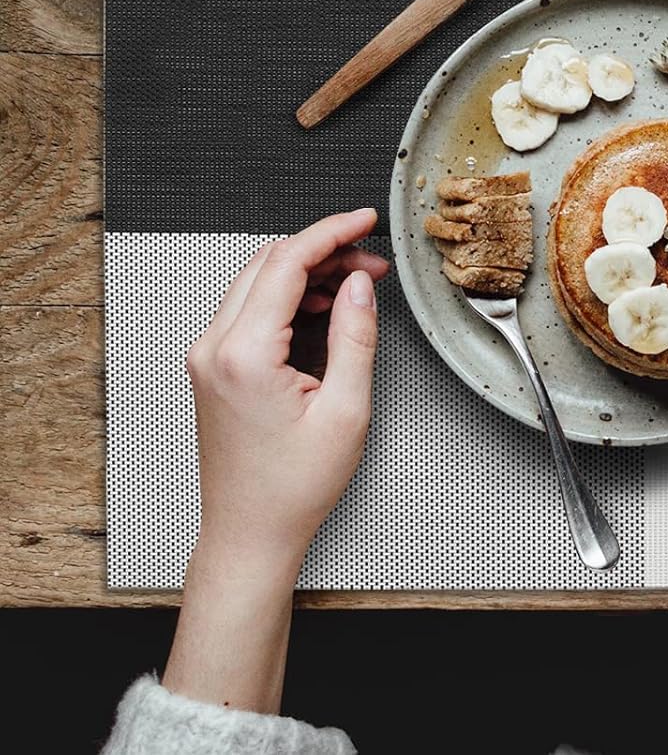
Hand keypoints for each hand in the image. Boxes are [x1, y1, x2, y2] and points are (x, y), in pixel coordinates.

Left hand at [185, 208, 389, 572]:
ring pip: (259, 280)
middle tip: (372, 259)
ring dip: (309, 270)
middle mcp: (214, 348)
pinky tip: (326, 306)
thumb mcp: (346, 410)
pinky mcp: (214, 365)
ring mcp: (208, 356)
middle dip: (326, 249)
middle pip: (270, 262)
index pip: (287, 262)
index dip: (332, 231)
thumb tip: (359, 284)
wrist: (249, 534)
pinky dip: (290, 294)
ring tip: (358, 283)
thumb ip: (354, 336)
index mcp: (243, 354)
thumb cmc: (292, 488)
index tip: (365, 220)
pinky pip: (250, 307)